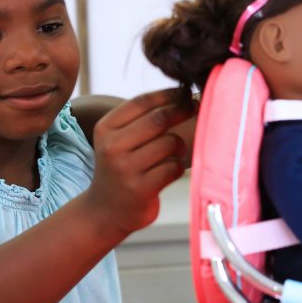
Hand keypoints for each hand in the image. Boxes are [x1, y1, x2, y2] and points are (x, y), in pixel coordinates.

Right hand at [84, 88, 194, 235]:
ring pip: (169, 143)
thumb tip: (183, 94)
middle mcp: (112, 147)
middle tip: (196, 108)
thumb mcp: (119, 140)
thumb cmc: (122, 168)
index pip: (142, 102)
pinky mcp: (141, 189)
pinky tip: (170, 169)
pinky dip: (178, 166)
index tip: (186, 91)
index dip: (168, 94)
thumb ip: (142, 119)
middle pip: (158, 119)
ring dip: (179, 145)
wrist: (105, 211)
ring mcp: (126, 169)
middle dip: (182, 110)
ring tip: (175, 151)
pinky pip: (174, 167)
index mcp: (106, 128)